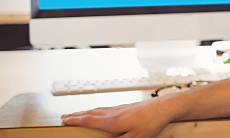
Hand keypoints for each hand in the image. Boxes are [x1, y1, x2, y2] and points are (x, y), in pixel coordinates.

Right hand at [61, 97, 175, 137]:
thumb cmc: (151, 122)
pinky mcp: (127, 107)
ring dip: (86, 112)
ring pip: (98, 110)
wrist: (164, 108)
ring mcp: (120, 108)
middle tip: (65, 117)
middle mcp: (114, 112)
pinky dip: (98, 110)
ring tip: (79, 114)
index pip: (88, 120)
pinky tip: (102, 112)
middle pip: (90, 113)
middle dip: (76, 115)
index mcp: (112, 120)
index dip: (75, 120)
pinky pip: (107, 108)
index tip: (64, 120)